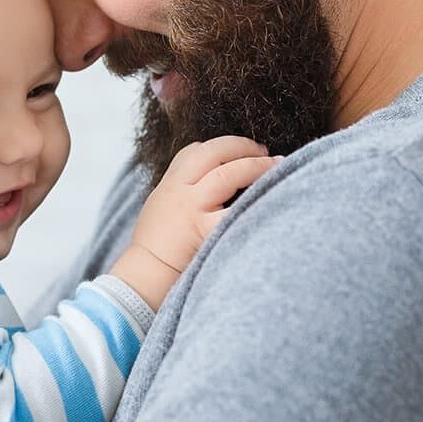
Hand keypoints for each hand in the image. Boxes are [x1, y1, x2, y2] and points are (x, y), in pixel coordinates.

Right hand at [133, 136, 279, 270]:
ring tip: (277, 165)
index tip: (241, 149)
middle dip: (243, 147)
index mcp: (170, 184)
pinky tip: (273, 196)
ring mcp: (192, 209)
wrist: (145, 276)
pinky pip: (234, 211)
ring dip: (256, 166)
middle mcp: (180, 191)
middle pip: (214, 153)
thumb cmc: (155, 247)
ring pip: (227, 174)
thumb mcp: (160, 206)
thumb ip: (181, 190)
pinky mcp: (204, 231)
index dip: (222, 145)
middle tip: (265, 152)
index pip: (194, 151)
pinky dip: (254, 201)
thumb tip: (208, 179)